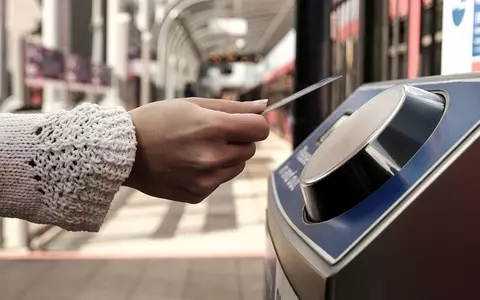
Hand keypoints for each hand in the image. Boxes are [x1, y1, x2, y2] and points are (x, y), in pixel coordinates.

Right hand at [124, 98, 269, 203]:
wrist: (123, 151)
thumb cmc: (157, 121)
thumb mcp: (193, 106)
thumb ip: (232, 107)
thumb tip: (264, 107)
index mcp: (212, 128)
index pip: (259, 129)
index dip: (254, 124)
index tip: (244, 123)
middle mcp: (212, 156)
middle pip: (250, 149)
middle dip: (237, 140)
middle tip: (210, 135)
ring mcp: (205, 179)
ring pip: (237, 166)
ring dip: (227, 157)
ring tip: (197, 149)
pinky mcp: (198, 194)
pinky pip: (219, 181)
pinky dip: (211, 173)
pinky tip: (188, 165)